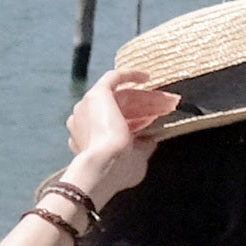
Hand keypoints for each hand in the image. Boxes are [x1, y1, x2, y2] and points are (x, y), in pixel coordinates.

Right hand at [62, 68, 178, 194]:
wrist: (105, 164)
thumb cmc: (116, 170)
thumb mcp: (134, 160)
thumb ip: (141, 148)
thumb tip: (152, 138)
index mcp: (85, 139)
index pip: (110, 125)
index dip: (133, 123)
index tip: (149, 125)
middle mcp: (82, 121)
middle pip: (116, 108)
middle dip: (141, 108)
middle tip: (163, 109)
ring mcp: (87, 107)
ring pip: (118, 95)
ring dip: (141, 96)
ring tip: (162, 99)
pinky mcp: (96, 95)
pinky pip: (113, 78)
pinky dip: (129, 75)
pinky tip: (146, 77)